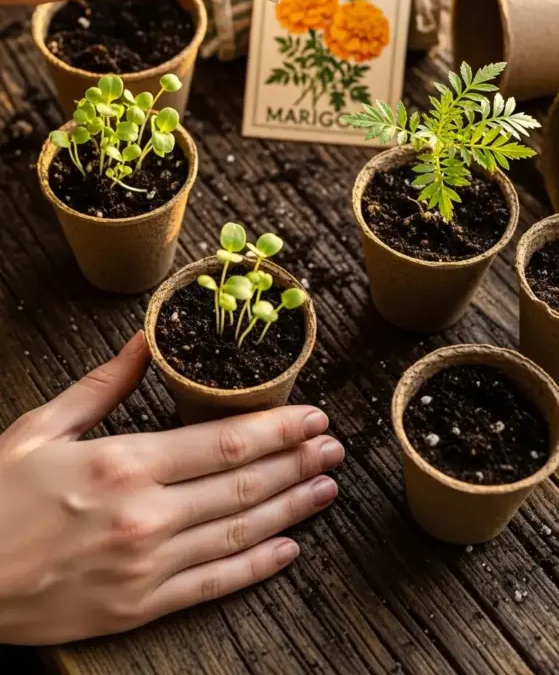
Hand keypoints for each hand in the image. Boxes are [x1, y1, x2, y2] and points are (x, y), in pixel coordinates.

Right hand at [0, 332, 342, 643]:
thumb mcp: (41, 429)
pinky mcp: (138, 608)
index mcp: (123, 462)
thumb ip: (102, 385)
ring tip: (326, 489)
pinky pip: (213, 585)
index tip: (314, 417)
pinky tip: (288, 549)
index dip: (280, 429)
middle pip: (244, 485)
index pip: (226, 442)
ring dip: (291, 509)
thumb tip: (146, 341)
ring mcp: (146, 566)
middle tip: (335, 450)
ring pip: (239, 532)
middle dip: (298, 463)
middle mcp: (145, 515)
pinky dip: (256, 566)